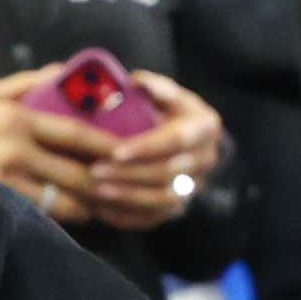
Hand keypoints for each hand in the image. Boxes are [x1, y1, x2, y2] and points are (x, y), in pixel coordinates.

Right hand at [0, 65, 123, 222]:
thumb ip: (25, 83)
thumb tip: (62, 71)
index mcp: (16, 118)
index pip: (76, 133)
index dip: (109, 143)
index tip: (133, 148)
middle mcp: (14, 148)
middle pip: (78, 170)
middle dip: (111, 180)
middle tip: (134, 183)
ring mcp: (6, 178)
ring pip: (66, 196)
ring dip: (94, 201)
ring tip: (115, 200)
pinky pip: (43, 210)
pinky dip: (68, 213)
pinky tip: (84, 212)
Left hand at [72, 71, 226, 233]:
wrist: (180, 136)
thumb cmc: (163, 107)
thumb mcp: (163, 90)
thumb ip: (152, 86)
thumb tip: (135, 82)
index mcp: (204, 126)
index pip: (177, 139)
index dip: (146, 147)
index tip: (116, 151)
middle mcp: (205, 158)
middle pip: (169, 172)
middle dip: (130, 173)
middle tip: (95, 171)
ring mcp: (194, 186)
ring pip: (164, 199)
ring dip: (128, 196)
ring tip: (96, 190)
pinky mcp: (180, 205)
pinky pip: (155, 217)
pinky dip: (127, 215)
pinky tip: (101, 209)